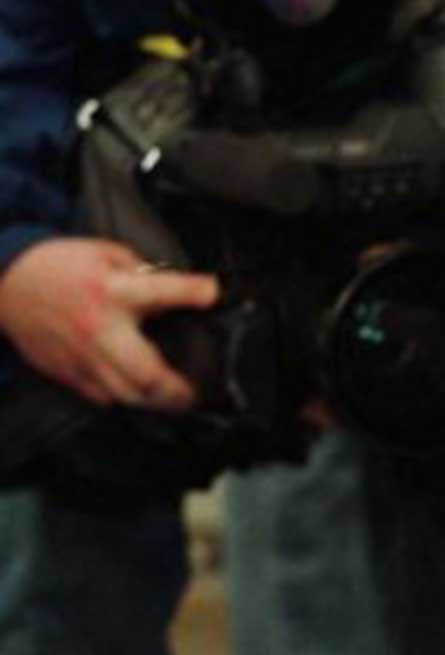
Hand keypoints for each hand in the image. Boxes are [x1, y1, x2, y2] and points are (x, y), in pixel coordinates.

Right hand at [0, 238, 217, 408]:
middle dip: (176, 389)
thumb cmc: (58, 265)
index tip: (213, 294)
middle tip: (196, 393)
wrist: (3, 283)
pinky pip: (102, 396)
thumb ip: (142, 273)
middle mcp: (99, 329)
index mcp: (111, 292)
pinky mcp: (65, 371)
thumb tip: (176, 294)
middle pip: (145, 374)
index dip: (194, 292)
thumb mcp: (106, 254)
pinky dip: (125, 397)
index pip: (162, 292)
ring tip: (175, 400)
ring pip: (125, 394)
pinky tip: (139, 394)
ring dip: (155, 401)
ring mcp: (81, 356)